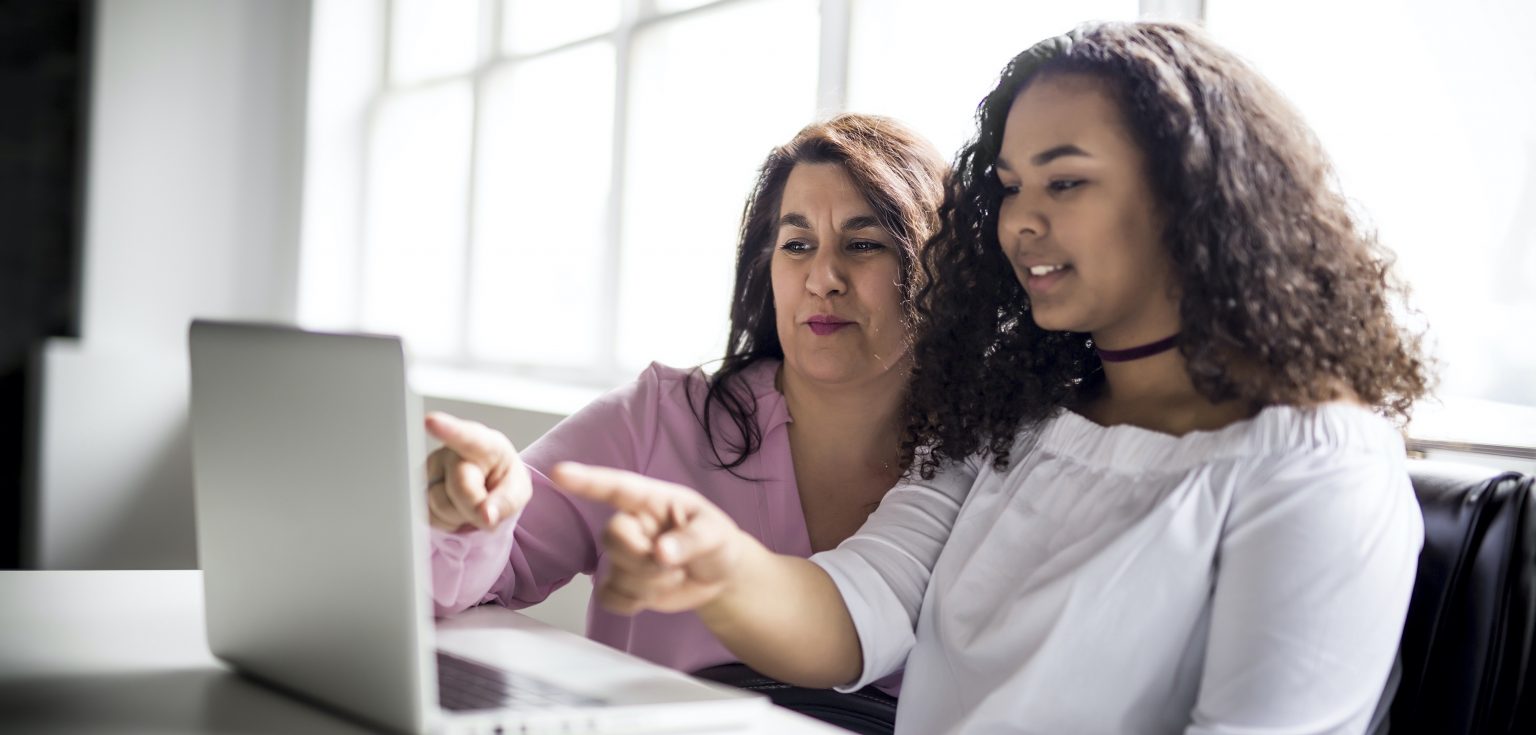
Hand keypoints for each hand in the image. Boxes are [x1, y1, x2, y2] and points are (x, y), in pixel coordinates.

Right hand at [424, 412, 530, 532]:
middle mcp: (452, 451)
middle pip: (460, 487)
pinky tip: (456, 508)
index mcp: (484, 444)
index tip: (431, 421)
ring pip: (440, 505)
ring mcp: (432, 469)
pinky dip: (447, 521)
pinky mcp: (418, 488)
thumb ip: (506, 502)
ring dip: (460, 515)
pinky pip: (429, 516)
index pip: (466, 436)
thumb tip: (486, 516)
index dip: (447, 429)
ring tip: (470, 502)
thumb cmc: (503, 482)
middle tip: (487, 505)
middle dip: (475, 506)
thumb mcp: (517, 491)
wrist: (488, 489)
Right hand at [550, 462, 744, 614]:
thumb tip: (661, 552)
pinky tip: (653, 595)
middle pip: (612, 537)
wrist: (718, 576)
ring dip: (649, 585)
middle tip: (675, 566)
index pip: (616, 487)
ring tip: (675, 575)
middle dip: (643, 559)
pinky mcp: (620, 583)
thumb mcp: (716, 534)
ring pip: (614, 572)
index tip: (560, 472)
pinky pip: (608, 597)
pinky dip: (633, 603)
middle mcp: (632, 524)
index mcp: (651, 500)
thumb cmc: (715, 542)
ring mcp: (623, 555)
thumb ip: (690, 540)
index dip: (587, 480)